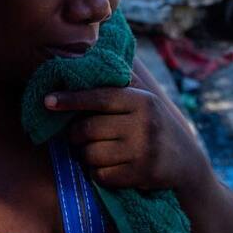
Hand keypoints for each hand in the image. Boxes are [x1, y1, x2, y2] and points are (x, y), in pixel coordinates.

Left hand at [44, 74, 209, 191]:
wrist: (185, 161)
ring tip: (99, 151)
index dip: (71, 99)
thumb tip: (86, 56)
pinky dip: (99, 173)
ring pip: (91, 154)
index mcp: (141, 100)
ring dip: (87, 156)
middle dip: (76, 135)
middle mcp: (144, 123)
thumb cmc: (154, 124)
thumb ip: (120, 81)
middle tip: (80, 136)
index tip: (47, 101)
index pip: (100, 96)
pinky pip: (101, 175)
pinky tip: (111, 167)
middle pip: (88, 129)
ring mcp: (143, 150)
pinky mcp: (140, 174)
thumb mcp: (144, 98)